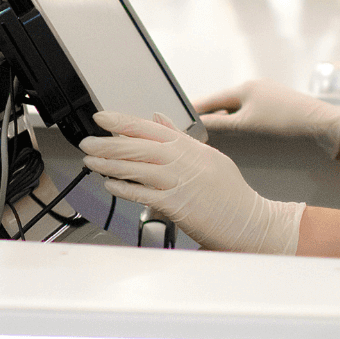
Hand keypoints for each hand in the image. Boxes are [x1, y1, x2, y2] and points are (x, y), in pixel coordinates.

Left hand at [80, 111, 304, 254]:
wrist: (251, 220)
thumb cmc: (231, 193)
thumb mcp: (208, 156)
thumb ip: (180, 137)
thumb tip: (158, 118)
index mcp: (190, 147)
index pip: (150, 127)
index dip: (123, 121)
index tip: (102, 118)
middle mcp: (184, 161)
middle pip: (139, 146)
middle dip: (108, 143)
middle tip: (88, 142)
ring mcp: (180, 182)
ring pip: (138, 168)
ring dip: (110, 164)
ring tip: (91, 160)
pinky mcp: (177, 205)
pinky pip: (144, 194)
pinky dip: (124, 188)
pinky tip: (109, 184)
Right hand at [193, 79, 339, 158]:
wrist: (321, 123)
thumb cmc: (283, 122)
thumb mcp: (247, 126)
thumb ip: (220, 125)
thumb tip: (198, 125)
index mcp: (245, 88)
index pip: (212, 100)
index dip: (196, 109)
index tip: (180, 117)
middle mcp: (255, 86)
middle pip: (225, 102)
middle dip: (210, 114)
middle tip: (194, 126)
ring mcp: (268, 93)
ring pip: (239, 107)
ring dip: (226, 118)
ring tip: (213, 130)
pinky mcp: (278, 103)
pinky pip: (251, 110)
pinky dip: (241, 119)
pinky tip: (240, 130)